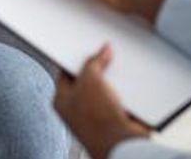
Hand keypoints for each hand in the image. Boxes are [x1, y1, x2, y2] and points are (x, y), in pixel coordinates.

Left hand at [54, 44, 148, 158]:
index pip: (64, 72)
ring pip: (104, 88)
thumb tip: (102, 51)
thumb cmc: (98, 118)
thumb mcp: (90, 79)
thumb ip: (93, 62)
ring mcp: (96, 115)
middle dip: (97, 67)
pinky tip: (129, 84)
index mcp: (61, 100)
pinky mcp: (114, 119)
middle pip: (86, 79)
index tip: (83, 46)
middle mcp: (77, 109)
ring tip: (119, 68)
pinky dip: (124, 92)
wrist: (122, 144)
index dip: (74, 58)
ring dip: (113, 80)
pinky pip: (119, 98)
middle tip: (104, 53)